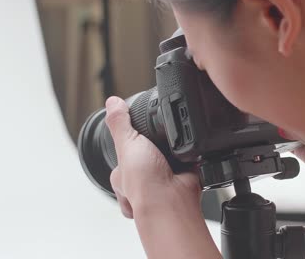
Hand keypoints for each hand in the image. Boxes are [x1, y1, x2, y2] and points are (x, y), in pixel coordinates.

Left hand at [105, 96, 220, 258]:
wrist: (171, 201)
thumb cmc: (143, 184)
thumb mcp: (127, 144)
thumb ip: (120, 123)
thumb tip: (112, 102)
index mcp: (124, 171)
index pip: (124, 152)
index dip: (129, 139)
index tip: (137, 127)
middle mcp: (144, 177)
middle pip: (148, 153)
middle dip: (155, 146)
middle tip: (161, 136)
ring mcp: (164, 178)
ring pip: (169, 157)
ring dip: (174, 149)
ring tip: (177, 140)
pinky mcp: (184, 177)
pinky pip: (189, 161)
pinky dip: (192, 155)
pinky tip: (191, 149)